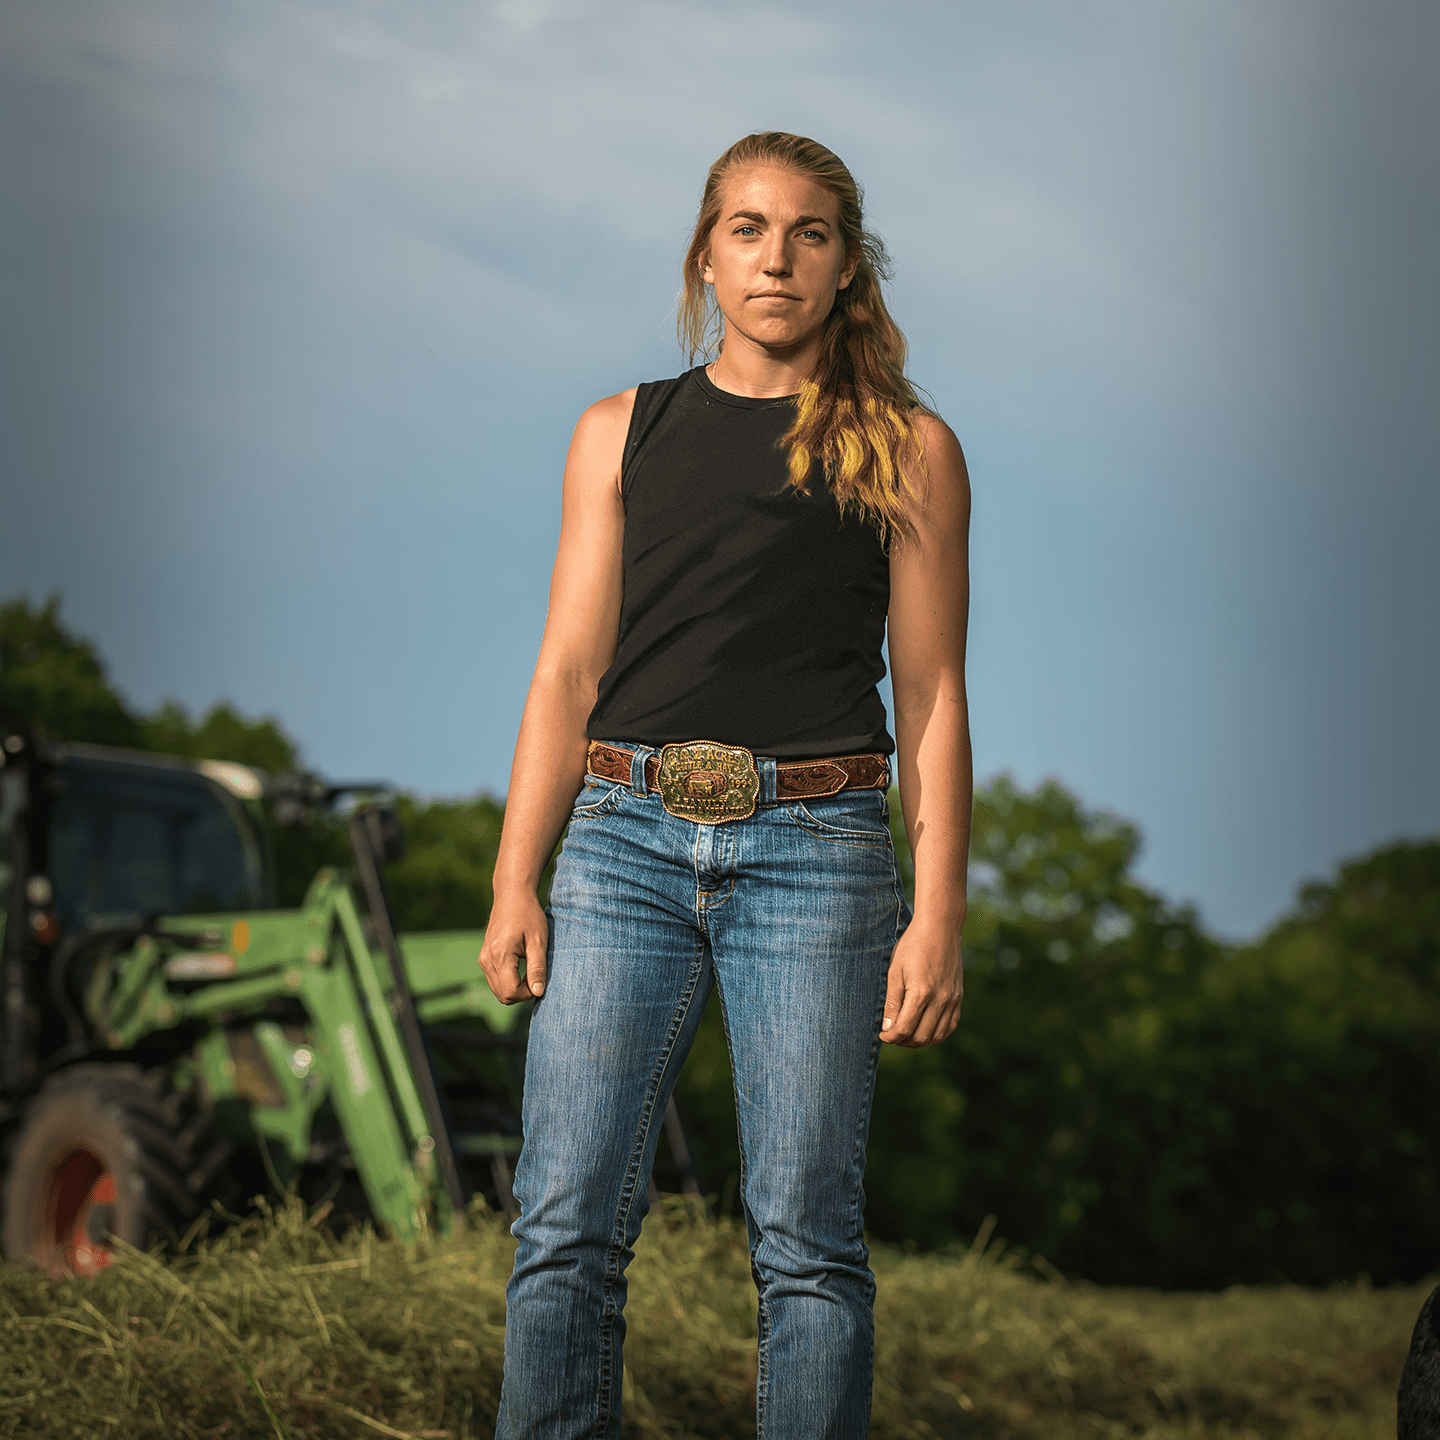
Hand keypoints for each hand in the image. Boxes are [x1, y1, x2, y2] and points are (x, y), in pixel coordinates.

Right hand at [478, 888, 548, 1003]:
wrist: (512, 895)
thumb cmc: (528, 914)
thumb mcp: (538, 940)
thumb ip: (537, 968)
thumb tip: (538, 993)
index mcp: (500, 955)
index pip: (510, 992)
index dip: (527, 993)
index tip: (540, 981)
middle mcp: (486, 959)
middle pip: (502, 995)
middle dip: (521, 994)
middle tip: (536, 977)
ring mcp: (483, 958)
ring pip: (497, 989)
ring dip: (514, 988)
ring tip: (530, 971)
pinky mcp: (484, 956)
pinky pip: (494, 979)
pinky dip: (508, 981)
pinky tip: (521, 968)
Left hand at [881, 921, 961, 1046]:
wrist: (940, 928)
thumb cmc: (913, 946)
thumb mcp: (895, 971)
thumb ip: (892, 1001)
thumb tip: (888, 1028)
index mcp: (921, 992)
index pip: (904, 1028)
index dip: (890, 1037)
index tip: (883, 1034)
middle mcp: (940, 999)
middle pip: (921, 1036)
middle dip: (903, 1041)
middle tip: (892, 1036)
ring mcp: (952, 999)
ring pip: (937, 1035)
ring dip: (920, 1041)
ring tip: (907, 1036)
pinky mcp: (959, 997)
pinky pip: (950, 1026)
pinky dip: (937, 1034)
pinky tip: (925, 1030)